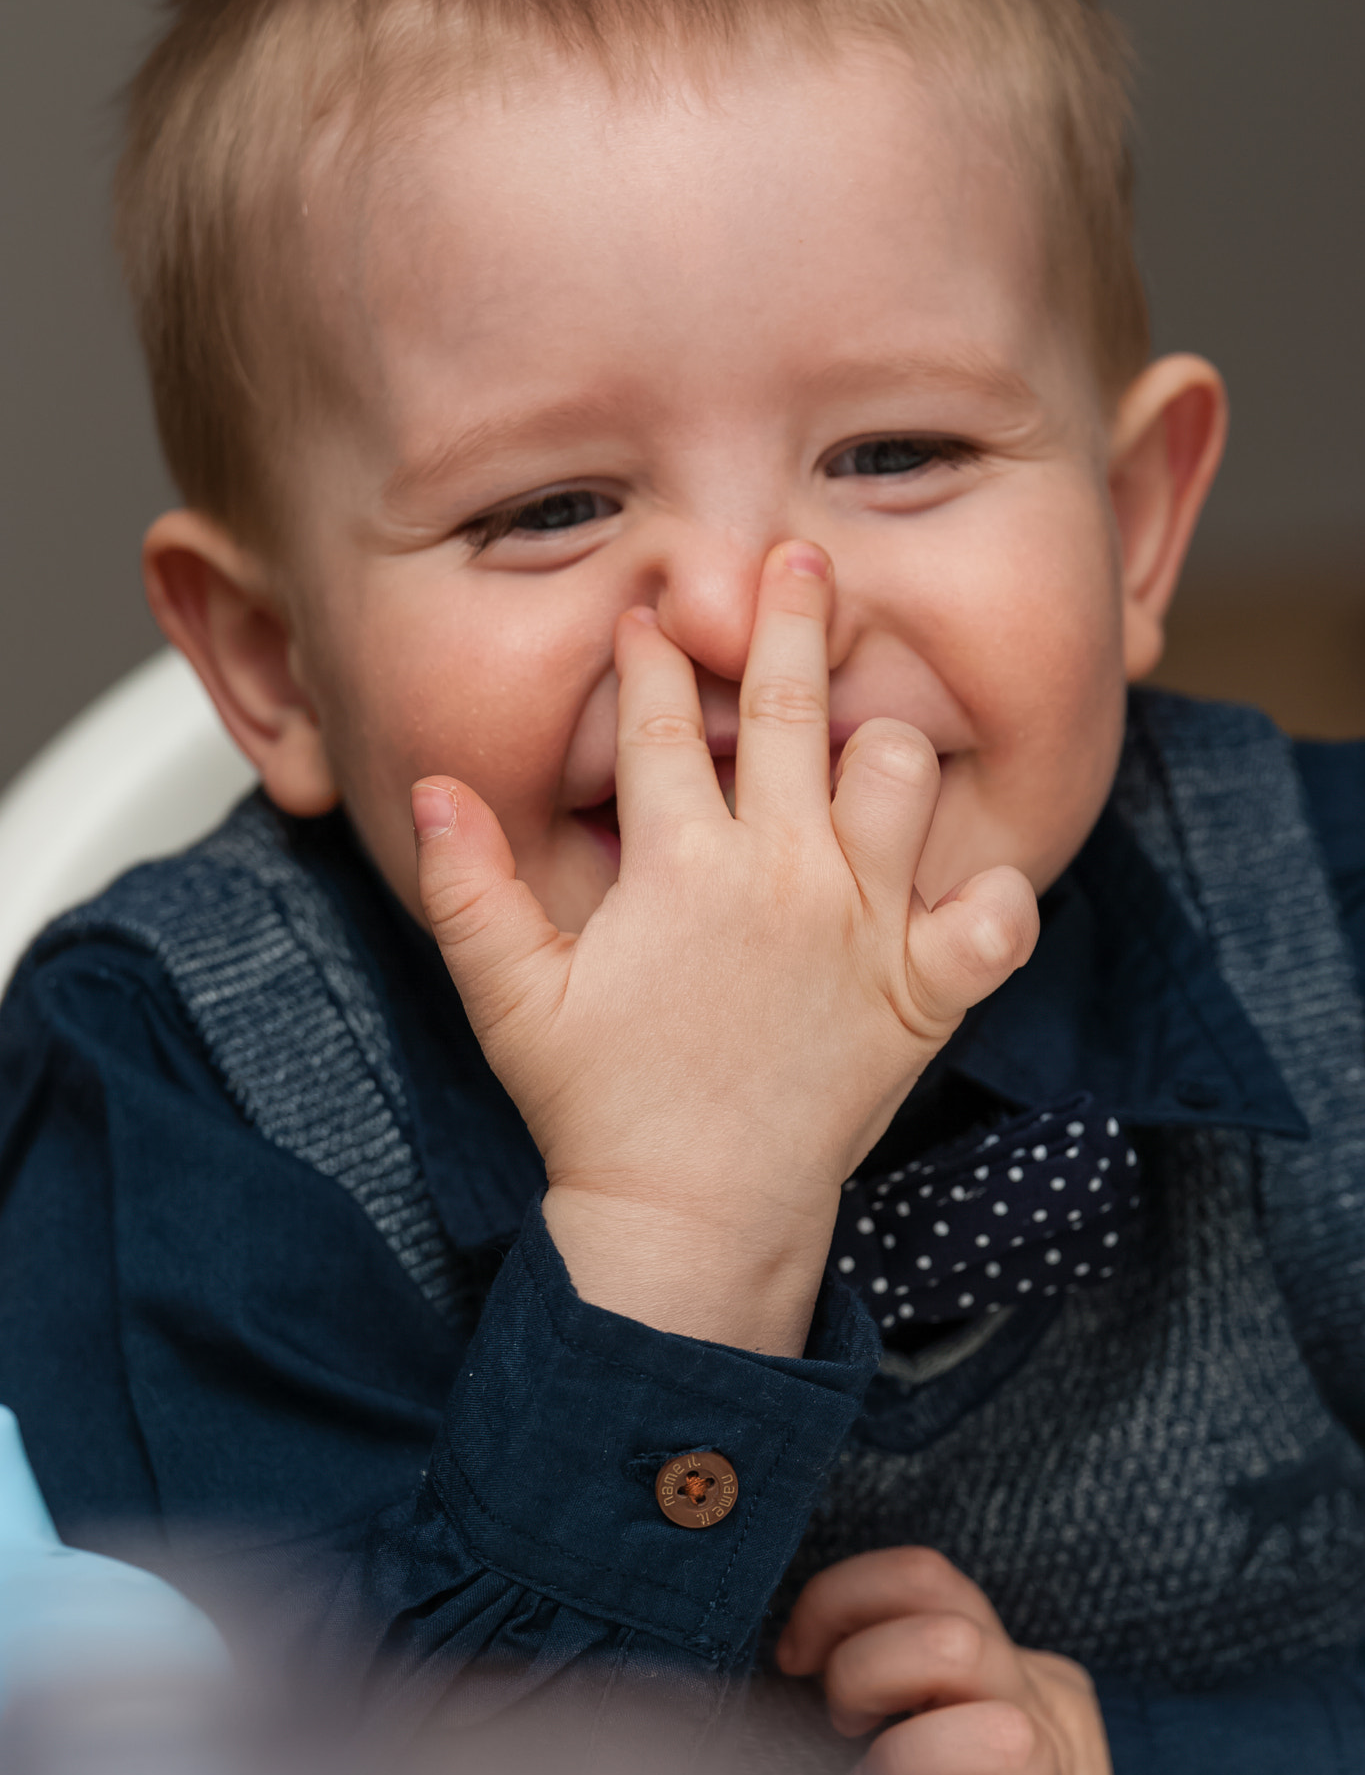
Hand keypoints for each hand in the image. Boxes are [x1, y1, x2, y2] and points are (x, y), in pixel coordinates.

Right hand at [412, 542, 1036, 1354]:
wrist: (692, 1215)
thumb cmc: (596, 1106)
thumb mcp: (509, 996)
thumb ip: (466, 887)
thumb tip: (434, 786)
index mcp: (683, 863)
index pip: (666, 723)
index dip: (652, 657)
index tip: (651, 614)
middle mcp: (784, 873)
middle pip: (792, 708)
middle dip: (790, 618)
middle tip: (799, 559)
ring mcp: (863, 927)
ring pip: (900, 775)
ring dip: (883, 748)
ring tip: (865, 738)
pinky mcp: (922, 993)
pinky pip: (996, 918)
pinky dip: (995, 897)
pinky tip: (970, 888)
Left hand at [777, 1547, 1126, 1774]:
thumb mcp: (935, 1752)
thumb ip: (897, 1698)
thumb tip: (794, 1660)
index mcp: (1006, 1667)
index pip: (922, 1575)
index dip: (843, 1593)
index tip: (796, 1651)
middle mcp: (1037, 1684)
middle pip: (929, 1580)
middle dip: (847, 1624)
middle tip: (828, 1704)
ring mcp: (1056, 1739)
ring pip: (954, 1641)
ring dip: (870, 1679)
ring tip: (855, 1746)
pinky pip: (989, 1742)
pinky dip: (910, 1759)